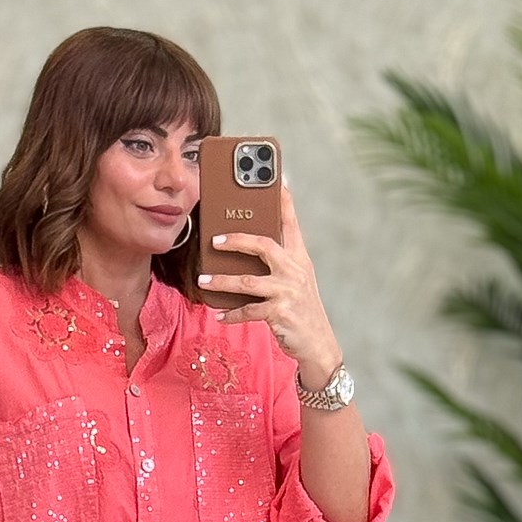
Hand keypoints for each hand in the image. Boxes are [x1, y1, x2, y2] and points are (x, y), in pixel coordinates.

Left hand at [198, 183, 342, 391]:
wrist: (318, 344)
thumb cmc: (301, 310)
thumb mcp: (295, 281)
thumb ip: (277, 262)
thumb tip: (245, 248)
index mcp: (299, 258)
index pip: (291, 222)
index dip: (284, 200)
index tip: (277, 177)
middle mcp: (295, 270)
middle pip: (264, 245)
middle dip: (237, 240)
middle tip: (215, 238)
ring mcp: (288, 292)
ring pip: (248, 281)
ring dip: (222, 281)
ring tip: (203, 280)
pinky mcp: (280, 313)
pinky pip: (249, 311)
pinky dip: (231, 314)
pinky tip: (219, 315)